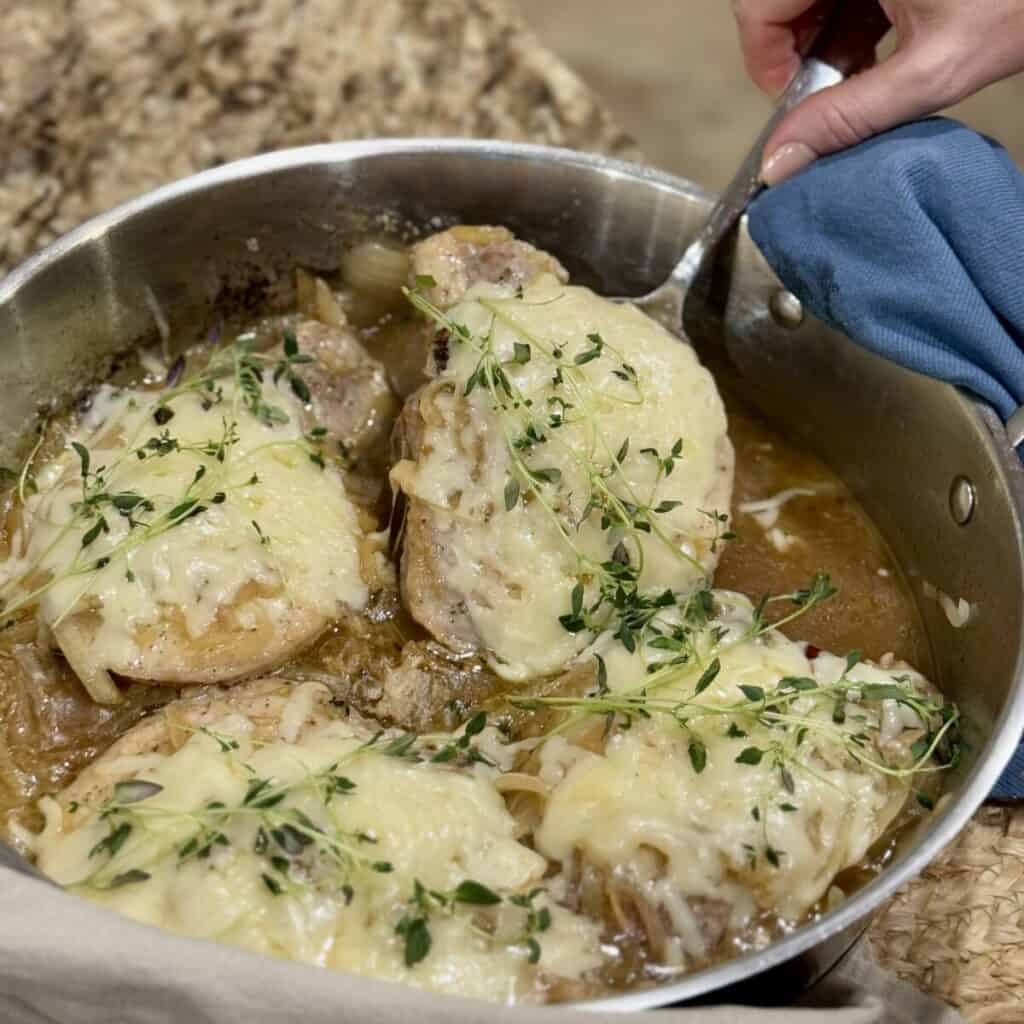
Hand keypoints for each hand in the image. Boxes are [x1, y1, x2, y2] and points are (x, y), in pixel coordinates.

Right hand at [733, 0, 1023, 183]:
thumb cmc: (1021, 0)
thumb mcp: (933, 69)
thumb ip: (851, 116)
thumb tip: (781, 160)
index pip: (757, 5)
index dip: (765, 60)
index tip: (796, 101)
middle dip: (798, 52)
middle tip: (835, 90)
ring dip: (828, 37)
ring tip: (869, 70)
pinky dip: (855, 17)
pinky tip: (887, 44)